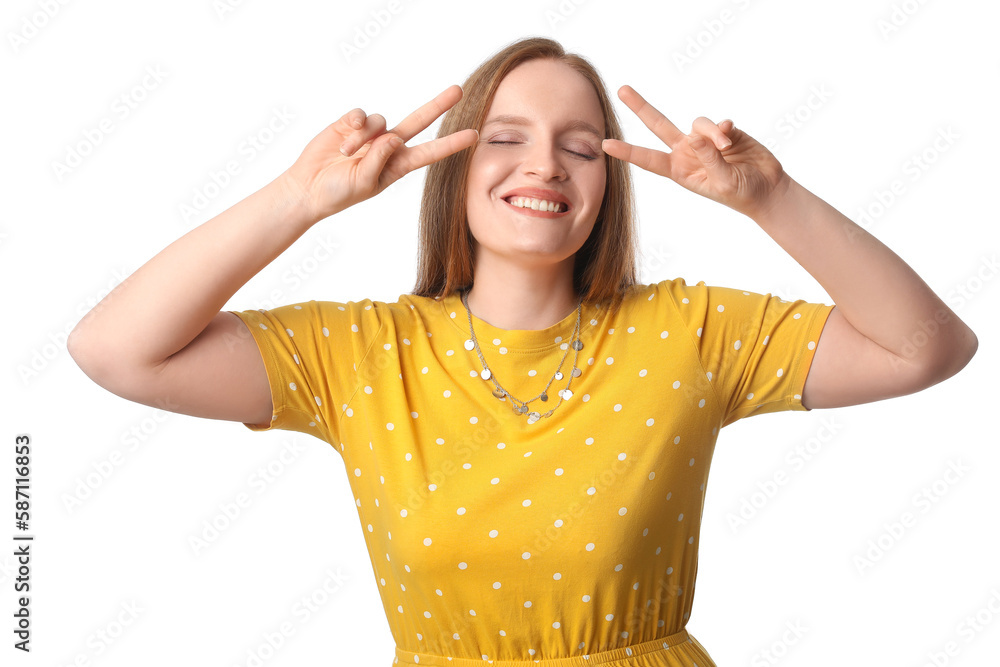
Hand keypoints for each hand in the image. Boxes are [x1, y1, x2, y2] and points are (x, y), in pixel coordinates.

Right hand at [282, 85, 477, 222]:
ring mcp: (371, 134)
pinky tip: (342, 141)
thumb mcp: (364, 183)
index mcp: (398, 165)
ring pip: (380, 121)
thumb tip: (392, 136)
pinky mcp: (351, 123)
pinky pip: (360, 115)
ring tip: (346, 155)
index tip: (474, 136)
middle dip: (437, 105)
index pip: (430, 152)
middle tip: (458, 90)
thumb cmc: (339, 193)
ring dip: (363, 137)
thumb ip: (380, 160)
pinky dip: (352, 126)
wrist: (309, 188)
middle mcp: (389, 146)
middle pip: (418, 121)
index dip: (451, 144)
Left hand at [602, 85, 790, 219]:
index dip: (627, 151)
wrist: (765, 187)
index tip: (604, 145)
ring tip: (726, 148)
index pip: (648, 159)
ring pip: (696, 123)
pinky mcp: (723, 130)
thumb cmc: (739, 192)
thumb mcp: (721, 181)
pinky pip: (717, 122)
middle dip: (641, 107)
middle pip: (658, 125)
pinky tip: (731, 136)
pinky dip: (723, 129)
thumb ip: (708, 158)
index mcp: (678, 169)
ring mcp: (703, 139)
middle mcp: (686, 151)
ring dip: (710, 133)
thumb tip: (697, 134)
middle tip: (622, 89)